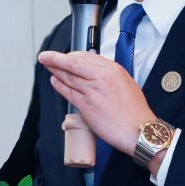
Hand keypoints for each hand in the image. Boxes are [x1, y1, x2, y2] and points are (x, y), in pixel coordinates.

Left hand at [38, 50, 154, 155]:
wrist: (138, 130)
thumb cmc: (135, 111)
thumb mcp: (127, 83)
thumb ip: (111, 75)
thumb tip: (97, 71)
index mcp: (113, 70)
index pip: (87, 57)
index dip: (73, 55)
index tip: (66, 55)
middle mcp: (102, 77)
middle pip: (74, 63)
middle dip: (56, 58)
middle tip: (46, 56)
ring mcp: (92, 91)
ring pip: (68, 76)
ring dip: (54, 69)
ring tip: (46, 65)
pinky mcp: (86, 105)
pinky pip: (68, 91)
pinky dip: (59, 85)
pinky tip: (54, 81)